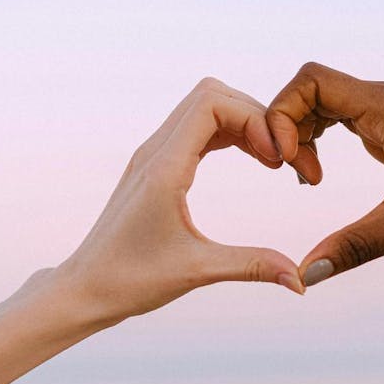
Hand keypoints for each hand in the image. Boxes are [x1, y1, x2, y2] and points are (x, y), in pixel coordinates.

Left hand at [59, 77, 303, 323]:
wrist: (84, 288)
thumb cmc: (130, 280)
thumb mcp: (197, 271)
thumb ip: (252, 266)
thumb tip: (300, 279)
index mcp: (164, 167)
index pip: (212, 103)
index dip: (254, 118)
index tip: (278, 157)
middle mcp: (156, 151)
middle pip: (212, 94)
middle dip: (256, 116)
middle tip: (284, 156)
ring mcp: (153, 155)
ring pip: (204, 107)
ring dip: (243, 123)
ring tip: (273, 159)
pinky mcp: (156, 165)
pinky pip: (197, 128)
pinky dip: (229, 133)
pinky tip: (251, 159)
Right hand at [266, 62, 383, 285]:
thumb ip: (355, 245)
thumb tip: (306, 274)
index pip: (312, 81)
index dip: (284, 114)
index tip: (287, 162)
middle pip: (311, 90)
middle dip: (288, 127)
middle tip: (297, 175)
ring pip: (324, 102)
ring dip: (303, 134)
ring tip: (310, 178)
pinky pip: (341, 116)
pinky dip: (320, 139)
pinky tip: (321, 174)